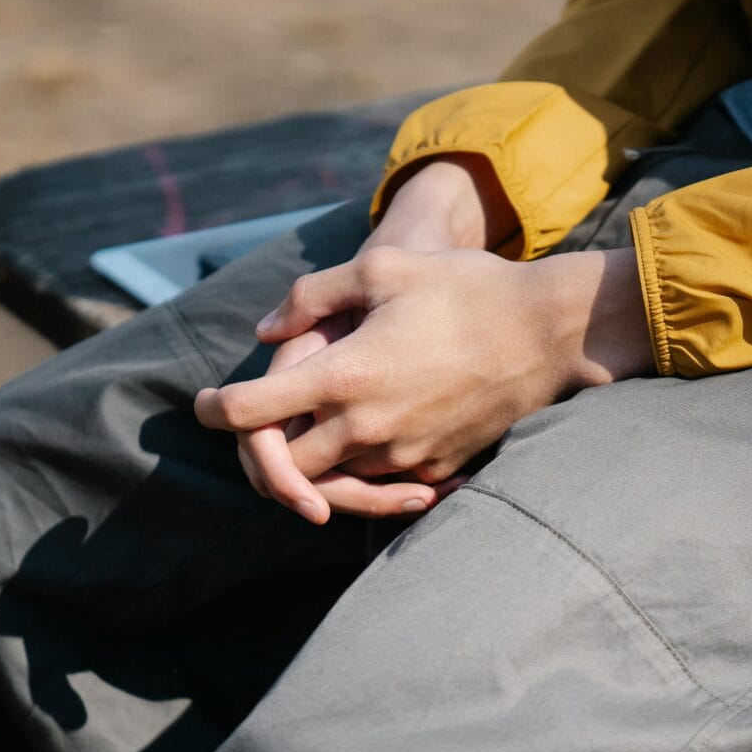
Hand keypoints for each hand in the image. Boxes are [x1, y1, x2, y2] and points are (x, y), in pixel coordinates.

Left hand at [220, 152, 517, 516]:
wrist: (550, 332)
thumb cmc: (467, 289)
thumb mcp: (384, 268)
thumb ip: (313, 297)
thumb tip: (266, 329)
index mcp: (344, 376)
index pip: (248, 412)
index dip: (211, 409)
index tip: (202, 404)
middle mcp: (367, 427)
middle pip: (283, 468)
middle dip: (260, 452)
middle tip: (257, 426)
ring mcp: (404, 455)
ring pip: (331, 483)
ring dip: (312, 464)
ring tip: (311, 430)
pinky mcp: (437, 469)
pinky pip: (382, 484)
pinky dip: (363, 470)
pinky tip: (369, 436)